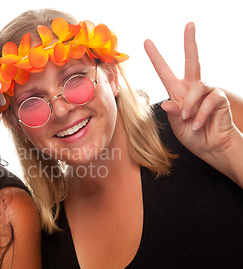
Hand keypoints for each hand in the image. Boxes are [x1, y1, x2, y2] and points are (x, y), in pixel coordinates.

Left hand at [144, 23, 237, 161]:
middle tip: (189, 24)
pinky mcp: (219, 97)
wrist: (212, 147)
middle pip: (193, 59)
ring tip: (188, 121)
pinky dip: (200, 114)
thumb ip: (172, 114)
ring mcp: (207, 91)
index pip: (165, 71)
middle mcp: (192, 88)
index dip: (156, 57)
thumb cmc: (194, 136)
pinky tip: (198, 124)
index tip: (147, 42)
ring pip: (196, 87)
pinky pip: (208, 100)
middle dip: (190, 41)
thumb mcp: (176, 126)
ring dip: (190, 106)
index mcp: (178, 93)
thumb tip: (168, 102)